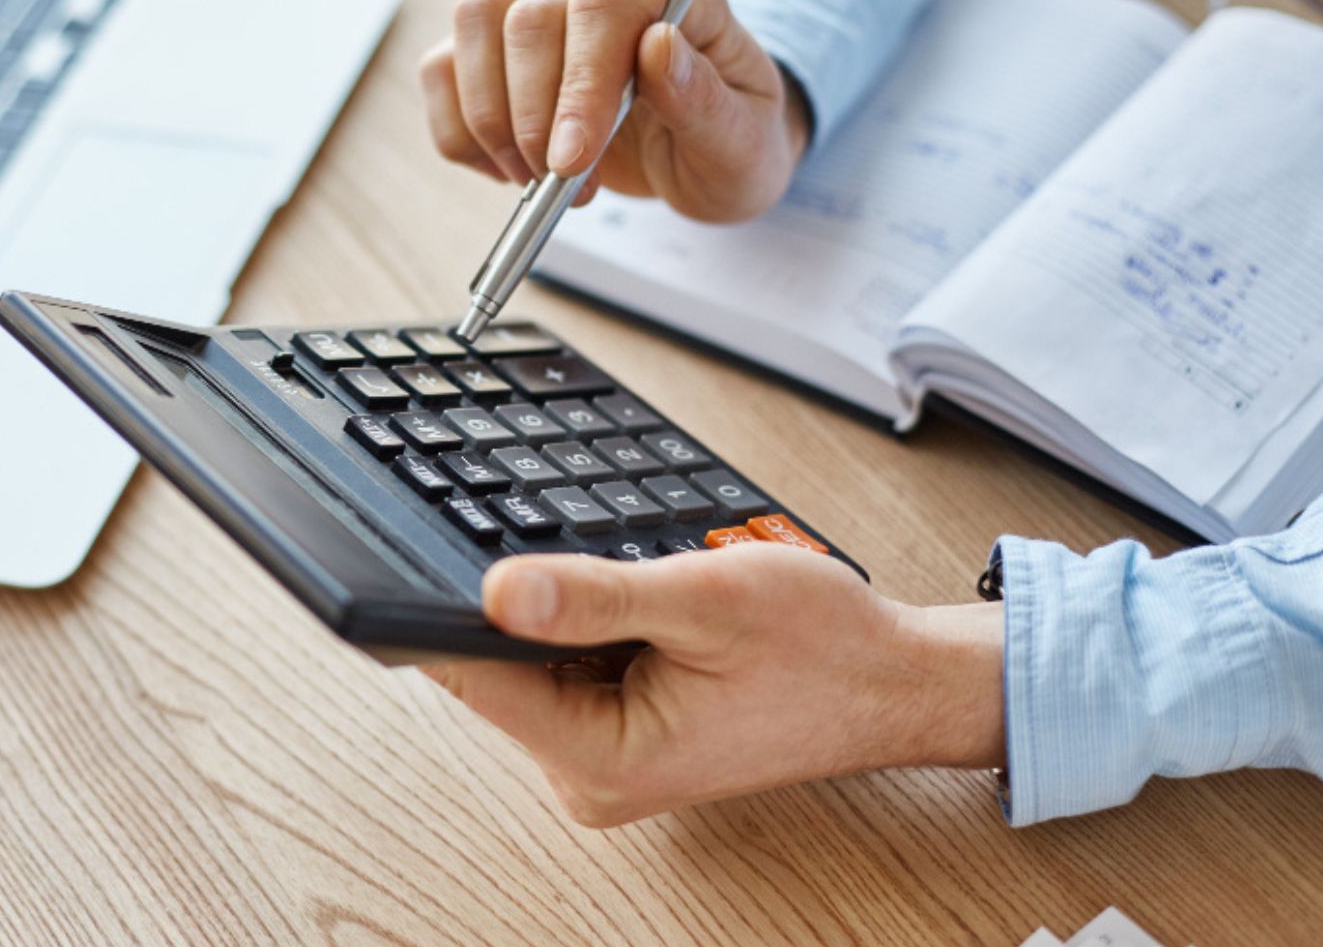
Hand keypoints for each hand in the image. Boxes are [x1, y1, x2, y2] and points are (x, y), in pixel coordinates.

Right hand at [419, 0, 811, 222]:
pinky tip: (505, 171)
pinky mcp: (501, 50)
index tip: (571, 159)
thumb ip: (705, 100)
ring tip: (535, 181)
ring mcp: (544, 6)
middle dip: (530, 115)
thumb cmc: (732, 143)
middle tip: (559, 184)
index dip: (578, 83)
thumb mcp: (743, 143)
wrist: (708, 156)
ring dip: (489, 118)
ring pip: (475, 24)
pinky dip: (459, 131)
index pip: (602, 5)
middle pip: (528, 16)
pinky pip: (444, 67)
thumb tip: (658, 46)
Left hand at [422, 545, 1004, 826]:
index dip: (448, 607)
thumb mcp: (705, 599)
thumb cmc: (823, 648)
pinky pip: (571, 668)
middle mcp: (590, 775)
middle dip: (531, 604)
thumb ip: (594, 596)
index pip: (478, 677)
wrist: (892, 681)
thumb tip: (495, 591)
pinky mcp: (619, 735)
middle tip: (603, 563)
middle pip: (500, 670)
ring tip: (649, 591)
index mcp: (602, 758)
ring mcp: (604, 759)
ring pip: (536, 663)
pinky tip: (648, 610)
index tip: (429, 547)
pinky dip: (594, 627)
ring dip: (573, 614)